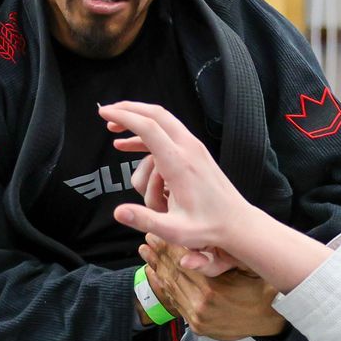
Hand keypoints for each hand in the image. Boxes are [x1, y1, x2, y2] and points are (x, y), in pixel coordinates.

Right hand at [102, 101, 258, 265]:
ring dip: (139, 120)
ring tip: (113, 129)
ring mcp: (196, 148)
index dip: (123, 117)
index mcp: (180, 164)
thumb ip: (145, 220)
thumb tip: (117, 212)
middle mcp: (189, 149)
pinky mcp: (198, 153)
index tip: (103, 113)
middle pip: (157, 114)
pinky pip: (170, 134)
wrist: (238, 222)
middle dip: (129, 109)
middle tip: (105, 113)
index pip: (148, 128)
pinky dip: (150, 133)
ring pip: (164, 121)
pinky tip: (131, 146)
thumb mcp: (175, 231)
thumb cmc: (208, 228)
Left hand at [142, 235, 285, 340]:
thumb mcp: (245, 265)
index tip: (156, 233)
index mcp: (212, 289)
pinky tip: (155, 275)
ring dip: (157, 269)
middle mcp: (201, 306)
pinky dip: (163, 288)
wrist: (270, 316)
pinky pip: (175, 304)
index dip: (166, 247)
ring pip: (170, 290)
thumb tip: (190, 254)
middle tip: (148, 240)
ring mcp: (197, 319)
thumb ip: (220, 258)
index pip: (180, 264)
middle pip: (172, 275)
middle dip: (158, 255)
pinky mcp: (197, 326)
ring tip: (147, 253)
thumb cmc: (259, 285)